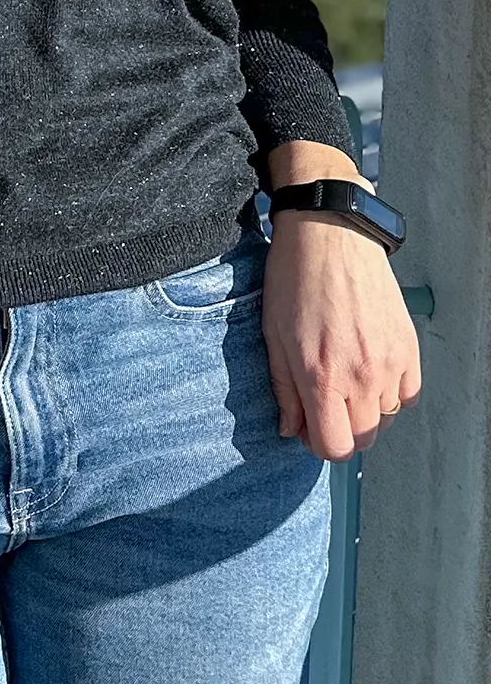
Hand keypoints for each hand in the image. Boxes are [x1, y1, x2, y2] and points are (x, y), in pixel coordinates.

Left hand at [261, 212, 420, 459]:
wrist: (330, 236)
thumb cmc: (293, 280)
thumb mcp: (273, 334)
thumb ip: (285, 389)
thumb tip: (292, 429)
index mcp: (322, 377)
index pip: (335, 448)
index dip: (319, 443)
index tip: (310, 424)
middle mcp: (362, 377)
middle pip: (363, 438)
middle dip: (341, 426)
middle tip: (324, 398)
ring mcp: (391, 364)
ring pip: (386, 417)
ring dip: (366, 408)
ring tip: (345, 374)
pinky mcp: (410, 348)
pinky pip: (408, 394)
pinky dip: (391, 390)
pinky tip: (369, 366)